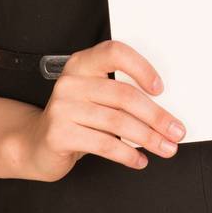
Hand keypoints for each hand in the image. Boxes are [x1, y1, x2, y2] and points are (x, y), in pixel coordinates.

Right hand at [15, 39, 186, 181]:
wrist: (36, 144)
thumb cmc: (75, 120)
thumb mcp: (93, 98)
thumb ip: (119, 96)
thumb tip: (164, 112)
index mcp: (81, 65)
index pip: (114, 53)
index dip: (141, 68)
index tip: (160, 88)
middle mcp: (70, 82)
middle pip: (123, 95)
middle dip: (156, 116)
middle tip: (175, 131)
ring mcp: (62, 108)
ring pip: (118, 122)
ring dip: (148, 138)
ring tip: (164, 148)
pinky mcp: (59, 134)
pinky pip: (104, 144)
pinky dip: (128, 155)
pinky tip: (138, 160)